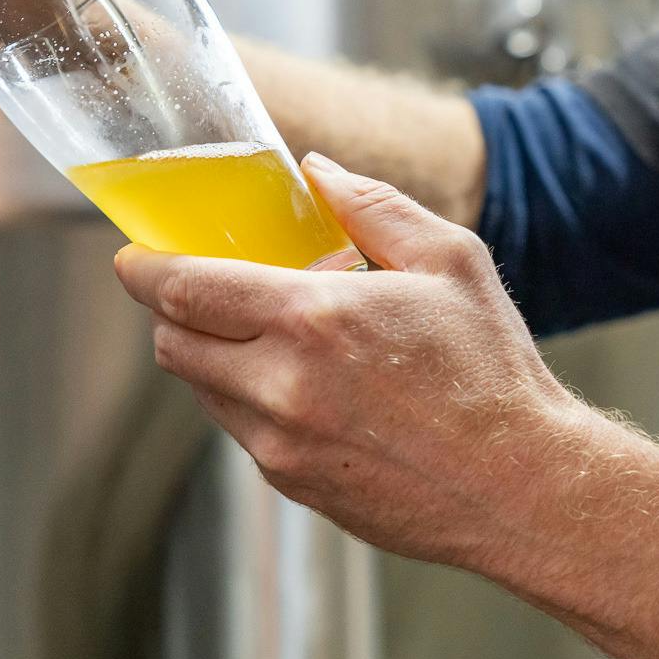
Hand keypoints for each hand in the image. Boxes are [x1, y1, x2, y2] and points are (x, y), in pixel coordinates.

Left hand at [114, 155, 584, 565]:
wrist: (522, 486)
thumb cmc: (493, 370)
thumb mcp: (450, 260)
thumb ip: (373, 206)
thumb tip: (316, 173)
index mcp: (313, 318)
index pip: (184, 288)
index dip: (145, 267)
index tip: (136, 255)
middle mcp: (280, 385)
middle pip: (172, 342)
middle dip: (172, 310)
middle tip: (202, 288)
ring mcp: (280, 444)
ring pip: (202, 389)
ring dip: (213, 355)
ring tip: (268, 337)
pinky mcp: (293, 485)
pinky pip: (241, 431)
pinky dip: (252, 400)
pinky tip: (309, 387)